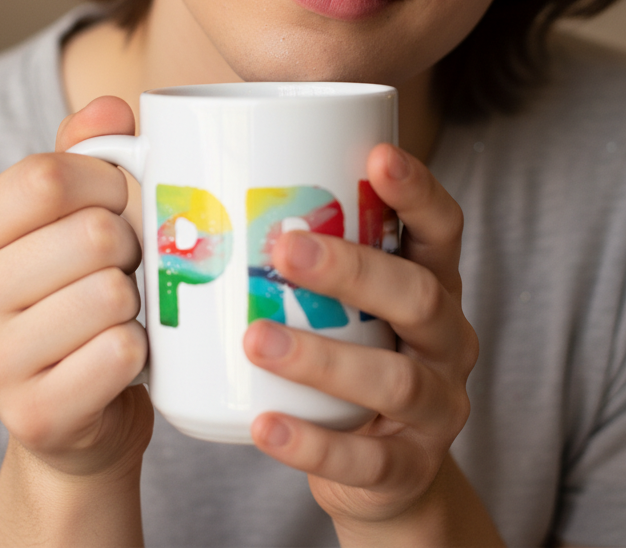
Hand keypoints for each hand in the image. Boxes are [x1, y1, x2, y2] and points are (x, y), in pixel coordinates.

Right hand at [0, 96, 151, 481]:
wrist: (76, 406)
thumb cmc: (72, 289)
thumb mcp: (67, 214)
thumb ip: (83, 152)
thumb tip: (111, 109)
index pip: (48, 176)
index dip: (107, 182)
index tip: (116, 202)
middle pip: (93, 234)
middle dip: (128, 245)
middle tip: (118, 266)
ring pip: (114, 292)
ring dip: (135, 298)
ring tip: (115, 310)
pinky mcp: (34, 416)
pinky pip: (124, 351)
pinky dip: (141, 348)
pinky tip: (117, 355)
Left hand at [243, 144, 485, 541]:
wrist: (380, 470)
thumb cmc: (345, 351)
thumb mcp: (341, 300)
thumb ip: (296, 248)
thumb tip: (179, 173)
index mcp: (431, 283)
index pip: (442, 228)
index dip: (417, 191)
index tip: (376, 154)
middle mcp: (447, 339)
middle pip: (420, 296)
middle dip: (353, 269)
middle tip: (284, 250)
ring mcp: (437, 407)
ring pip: (395, 380)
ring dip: (322, 358)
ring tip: (255, 339)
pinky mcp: (409, 468)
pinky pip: (368, 459)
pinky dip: (313, 443)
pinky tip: (264, 425)